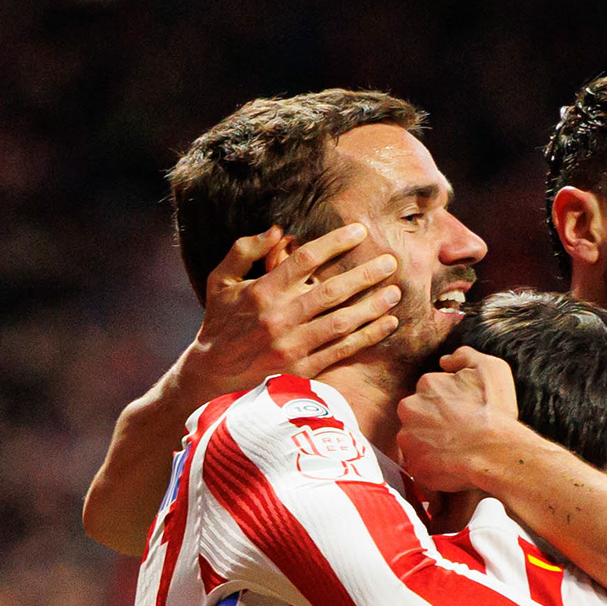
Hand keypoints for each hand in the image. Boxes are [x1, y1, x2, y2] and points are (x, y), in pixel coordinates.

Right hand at [184, 222, 402, 396]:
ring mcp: (292, 346)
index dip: (336, 242)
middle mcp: (279, 317)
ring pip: (341, 321)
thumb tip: (279, 229)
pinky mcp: (301, 370)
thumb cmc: (219, 322)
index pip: (306, 259)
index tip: (360, 231)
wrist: (211, 376)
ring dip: (372, 306)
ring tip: (395, 292)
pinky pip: (341, 350)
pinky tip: (387, 324)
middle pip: (332, 290)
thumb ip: (245, 250)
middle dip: (365, 274)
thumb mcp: (220, 280)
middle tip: (390, 261)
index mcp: (262, 290)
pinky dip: (367, 337)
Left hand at [394, 349, 527, 496]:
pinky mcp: (415, 467)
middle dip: (434, 422)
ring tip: (456, 450)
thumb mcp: (491, 368)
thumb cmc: (494, 411)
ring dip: (431, 444)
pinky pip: (421, 466)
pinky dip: (434, 467)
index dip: (448, 403)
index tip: (463, 412)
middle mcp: (410, 409)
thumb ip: (465, 356)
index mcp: (426, 384)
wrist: (495, 453)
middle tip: (458, 432)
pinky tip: (453, 466)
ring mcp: (409, 440)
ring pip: (416, 441)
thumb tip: (445, 361)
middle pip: (418, 415)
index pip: (430, 392)